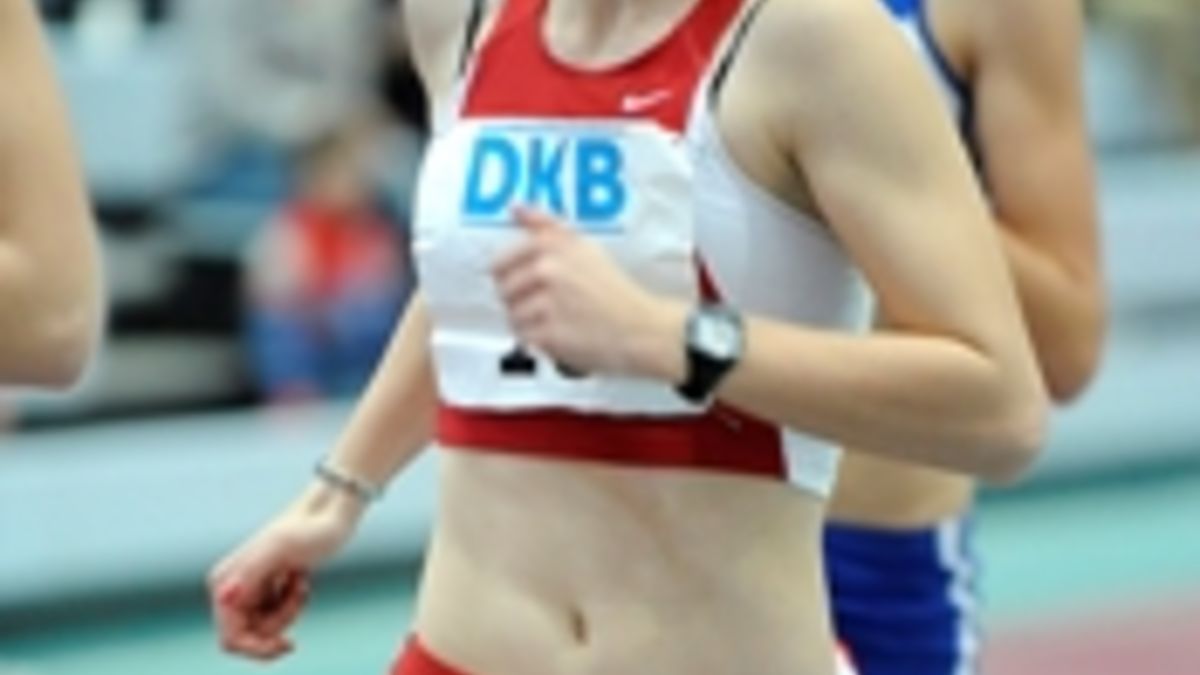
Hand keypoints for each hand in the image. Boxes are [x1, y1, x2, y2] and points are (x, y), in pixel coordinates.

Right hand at [208, 485, 362, 660]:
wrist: (330, 513)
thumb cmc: (310, 528)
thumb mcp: (283, 547)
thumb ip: (251, 571)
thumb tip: (223, 595)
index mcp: (225, 581)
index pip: (230, 638)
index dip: (256, 648)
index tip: (289, 643)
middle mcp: (229, 587)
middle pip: (250, 636)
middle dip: (280, 621)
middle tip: (301, 592)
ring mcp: (248, 589)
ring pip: (265, 627)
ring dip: (290, 610)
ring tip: (302, 581)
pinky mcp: (266, 588)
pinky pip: (276, 616)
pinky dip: (293, 604)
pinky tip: (301, 579)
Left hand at [491, 206, 687, 381]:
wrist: (642, 329)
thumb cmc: (615, 290)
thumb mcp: (584, 247)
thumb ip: (545, 226)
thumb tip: (516, 208)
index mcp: (552, 245)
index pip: (499, 262)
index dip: (509, 277)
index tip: (524, 284)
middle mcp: (547, 270)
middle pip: (503, 291)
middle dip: (519, 300)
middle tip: (546, 306)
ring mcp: (546, 303)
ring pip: (512, 316)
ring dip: (529, 323)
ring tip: (557, 321)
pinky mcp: (548, 334)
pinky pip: (524, 338)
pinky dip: (539, 341)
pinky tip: (561, 335)